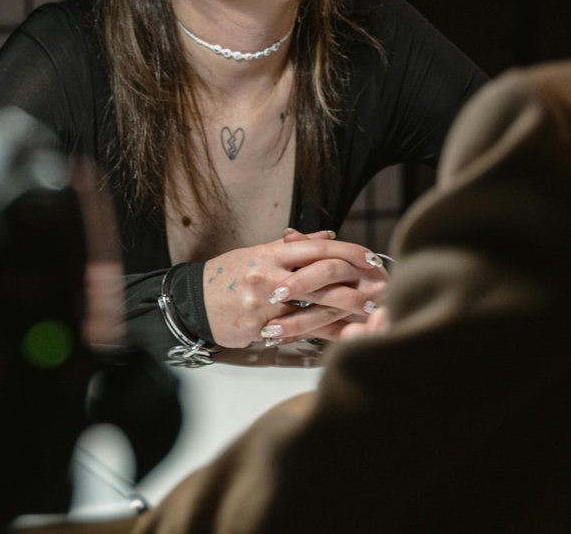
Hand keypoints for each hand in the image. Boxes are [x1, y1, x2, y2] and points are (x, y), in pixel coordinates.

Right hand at [200, 232, 387, 347]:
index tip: (370, 258)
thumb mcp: (257, 253)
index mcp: (269, 254)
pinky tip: (344, 334)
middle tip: (377, 291)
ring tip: (369, 313)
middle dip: (353, 285)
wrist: (193, 303)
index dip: (347, 252)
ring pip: (313, 308)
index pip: (315, 248)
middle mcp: (268, 276)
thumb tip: (328, 236)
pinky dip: (325, 333)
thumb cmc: (228, 275)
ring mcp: (263, 304)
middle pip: (320, 278)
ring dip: (345, 312)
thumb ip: (292, 247)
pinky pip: (300, 332)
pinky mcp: (260, 328)